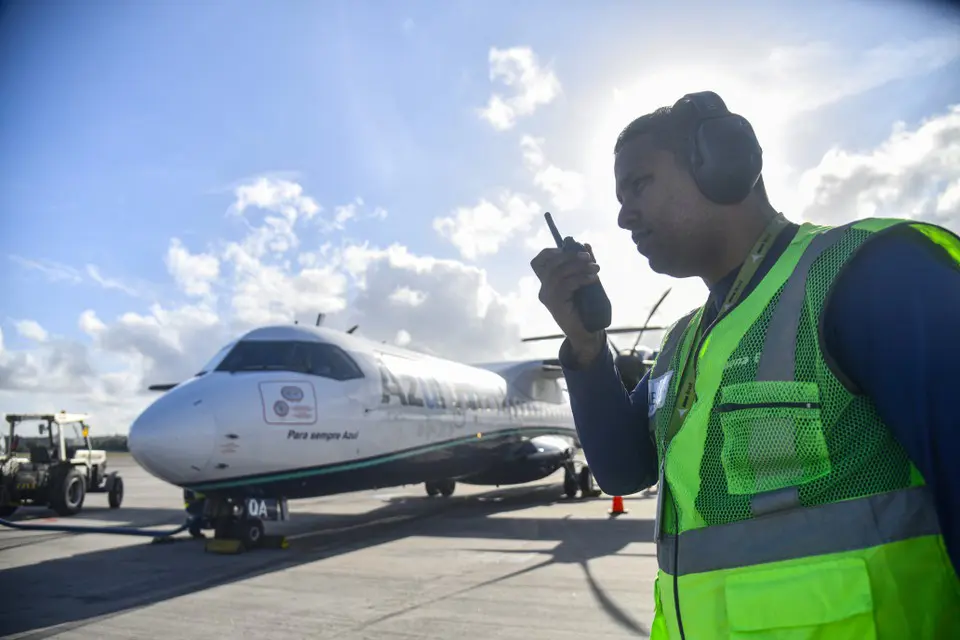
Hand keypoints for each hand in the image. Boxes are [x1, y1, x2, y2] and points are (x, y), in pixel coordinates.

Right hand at [530, 243, 604, 364]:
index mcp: (548, 282)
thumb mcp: (584, 281)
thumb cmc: (586, 306)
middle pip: (551, 264)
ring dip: (578, 267)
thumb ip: (583, 265)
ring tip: (595, 268)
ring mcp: (547, 296)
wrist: (587, 331)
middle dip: (570, 256)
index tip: (567, 249)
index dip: (551, 252)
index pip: (539, 261)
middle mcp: (544, 288)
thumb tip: (586, 245)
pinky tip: (592, 279)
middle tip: (588, 257)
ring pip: (558, 273)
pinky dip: (580, 278)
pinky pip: (566, 284)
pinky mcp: (554, 303)